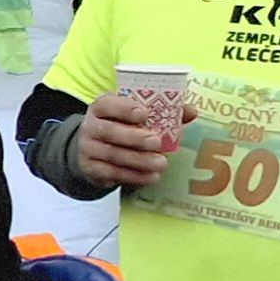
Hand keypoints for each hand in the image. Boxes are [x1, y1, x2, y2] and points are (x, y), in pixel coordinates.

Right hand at [75, 92, 199, 188]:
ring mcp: (88, 149)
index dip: (124, 108)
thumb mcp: (132, 117)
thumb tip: (191, 112)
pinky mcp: (91, 169)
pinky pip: (113, 173)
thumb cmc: (119, 128)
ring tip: (161, 163)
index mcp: (101, 108)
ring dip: (139, 160)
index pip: (107, 104)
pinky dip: (134, 176)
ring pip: (113, 155)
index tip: (145, 113)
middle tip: (157, 142)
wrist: (92, 152)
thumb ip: (161, 112)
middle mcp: (90, 127)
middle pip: (110, 131)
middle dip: (135, 138)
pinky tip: (151, 177)